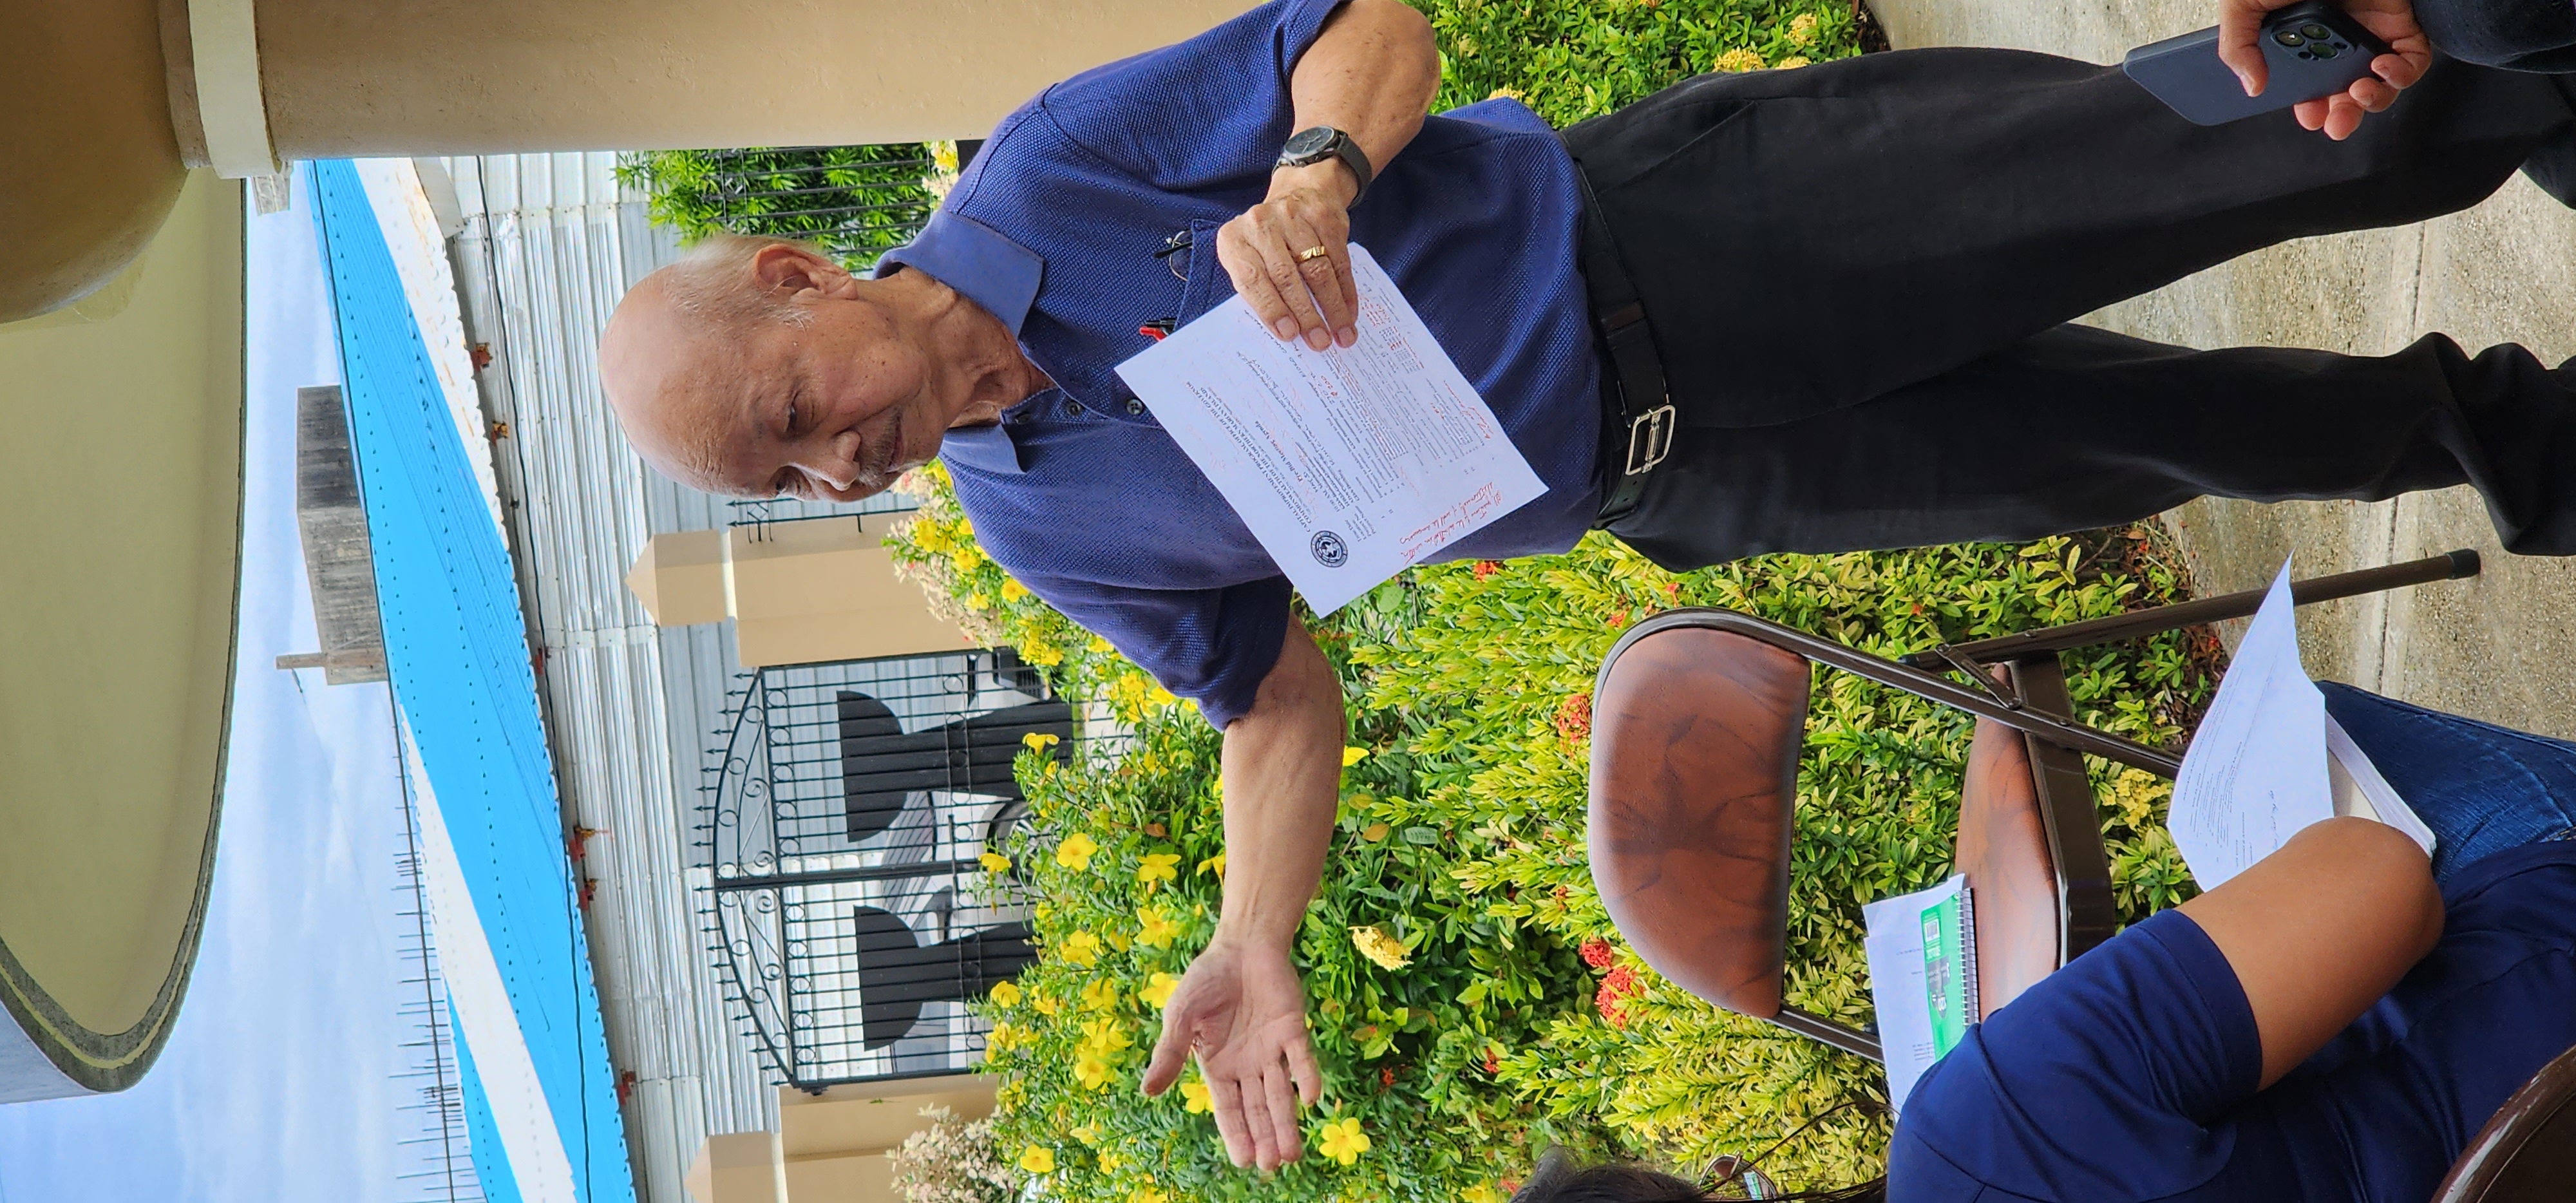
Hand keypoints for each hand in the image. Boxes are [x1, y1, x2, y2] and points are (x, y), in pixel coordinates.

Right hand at [1140, 936, 1322, 1169]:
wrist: (1239, 944)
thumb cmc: (1206, 980)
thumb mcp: (1181, 1017)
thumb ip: (1169, 1054)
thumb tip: (1147, 1092)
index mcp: (1219, 1067)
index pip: (1229, 1109)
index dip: (1237, 1135)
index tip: (1244, 1162)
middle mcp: (1248, 1066)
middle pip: (1258, 1109)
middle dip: (1265, 1138)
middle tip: (1272, 1165)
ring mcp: (1272, 1049)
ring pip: (1282, 1093)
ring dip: (1287, 1122)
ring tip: (1292, 1153)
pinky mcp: (1293, 1029)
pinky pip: (1301, 1057)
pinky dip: (1307, 1077)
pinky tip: (1312, 1099)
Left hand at [1216, 163, 1360, 351]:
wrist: (1299, 193)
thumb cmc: (1268, 242)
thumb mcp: (1251, 259)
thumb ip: (1260, 291)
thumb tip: (1287, 333)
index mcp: (1234, 240)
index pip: (1251, 279)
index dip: (1271, 309)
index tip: (1289, 335)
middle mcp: (1261, 224)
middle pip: (1286, 277)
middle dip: (1306, 314)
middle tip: (1320, 342)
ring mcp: (1293, 217)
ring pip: (1317, 270)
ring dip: (1332, 307)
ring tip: (1341, 334)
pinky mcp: (1323, 217)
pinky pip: (1338, 260)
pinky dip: (1346, 291)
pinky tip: (1349, 312)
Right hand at [2217, 0, 2431, 139]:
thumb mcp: (2245, 4)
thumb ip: (2239, 46)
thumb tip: (2252, 86)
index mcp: (2305, 40)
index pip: (2311, 87)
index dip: (2312, 108)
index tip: (2308, 116)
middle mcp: (2341, 40)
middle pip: (2349, 93)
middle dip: (2344, 116)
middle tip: (2335, 122)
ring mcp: (2372, 32)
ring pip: (2382, 84)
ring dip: (2373, 100)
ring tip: (2356, 94)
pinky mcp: (2401, 23)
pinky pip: (2412, 60)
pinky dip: (2402, 74)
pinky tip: (2381, 69)